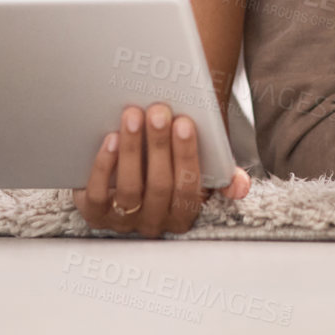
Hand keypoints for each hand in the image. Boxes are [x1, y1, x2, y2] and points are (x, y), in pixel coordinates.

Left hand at [75, 103, 251, 236]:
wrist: (126, 173)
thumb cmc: (167, 166)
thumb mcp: (197, 171)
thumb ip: (222, 176)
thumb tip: (240, 187)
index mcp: (183, 214)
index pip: (189, 188)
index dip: (187, 155)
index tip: (184, 122)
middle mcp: (154, 223)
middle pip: (160, 187)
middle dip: (160, 145)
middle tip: (158, 111)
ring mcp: (122, 221)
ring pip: (130, 190)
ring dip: (132, 150)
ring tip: (133, 116)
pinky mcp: (94, 214)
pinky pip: (99, 195)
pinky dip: (104, 166)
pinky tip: (110, 138)